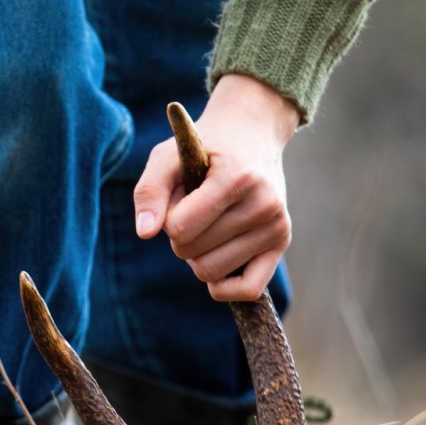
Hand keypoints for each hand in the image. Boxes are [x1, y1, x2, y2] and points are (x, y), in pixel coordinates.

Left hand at [133, 74, 299, 301]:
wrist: (251, 134)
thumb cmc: (204, 148)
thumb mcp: (168, 156)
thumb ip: (149, 190)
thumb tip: (145, 232)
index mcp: (236, 178)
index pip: (179, 228)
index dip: (167, 217)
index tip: (179, 196)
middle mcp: (263, 203)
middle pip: (192, 253)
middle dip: (181, 235)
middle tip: (195, 207)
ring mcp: (276, 225)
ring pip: (211, 273)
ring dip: (198, 254)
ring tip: (210, 222)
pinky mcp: (281, 242)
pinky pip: (248, 290)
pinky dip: (223, 286)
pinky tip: (217, 262)